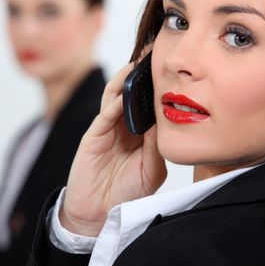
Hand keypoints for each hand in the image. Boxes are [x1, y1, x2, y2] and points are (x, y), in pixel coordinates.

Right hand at [60, 55, 166, 236]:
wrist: (99, 214)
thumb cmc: (127, 192)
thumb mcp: (152, 170)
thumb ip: (156, 145)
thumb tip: (165, 118)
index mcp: (140, 133)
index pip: (149, 103)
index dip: (158, 85)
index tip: (171, 66)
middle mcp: (124, 126)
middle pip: (132, 92)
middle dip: (142, 72)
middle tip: (156, 51)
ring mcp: (107, 129)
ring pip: (115, 96)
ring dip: (125, 79)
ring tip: (139, 62)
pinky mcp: (93, 136)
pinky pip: (104, 115)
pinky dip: (114, 104)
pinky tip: (124, 95)